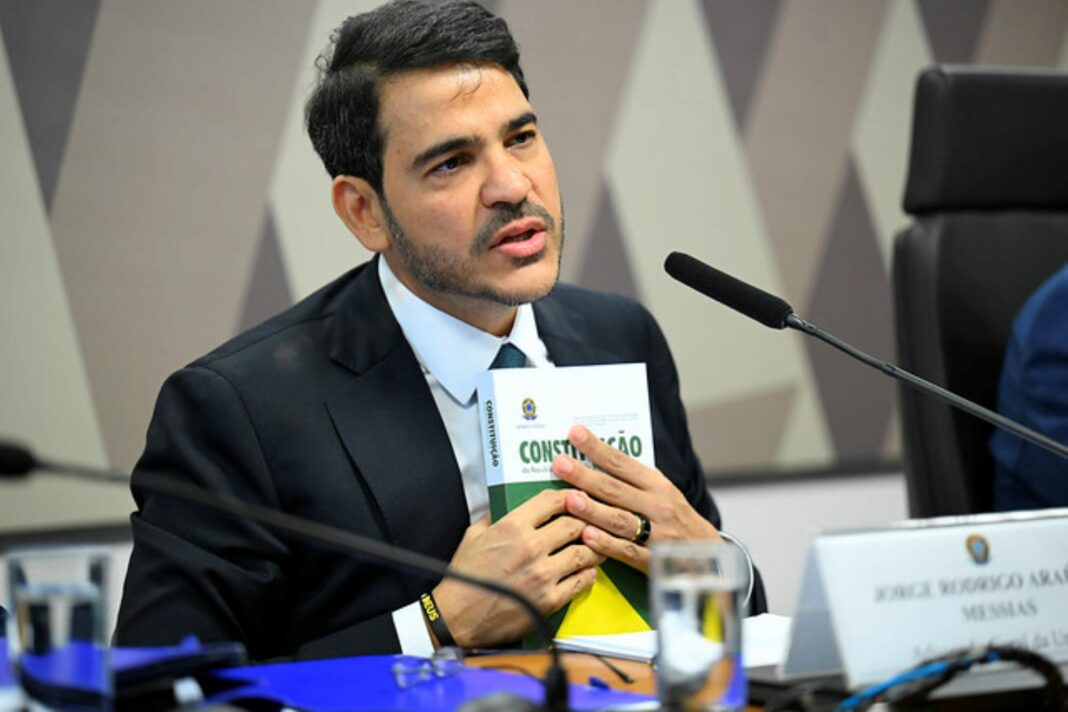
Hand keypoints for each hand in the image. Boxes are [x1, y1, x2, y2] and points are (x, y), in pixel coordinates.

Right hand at [431, 489, 603, 647]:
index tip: (574, 497)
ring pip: (585, 552)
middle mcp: (531, 548)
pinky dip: (588, 573)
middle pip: (574, 524)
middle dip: (585, 520)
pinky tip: (586, 570)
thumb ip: (494, 515)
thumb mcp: (474, 535)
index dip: (568, 496)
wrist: (457, 618)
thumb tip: (507, 504)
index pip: (551, 501)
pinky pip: (582, 581)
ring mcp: (543, 575)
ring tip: (593, 545)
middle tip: (590, 521)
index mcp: (512, 527)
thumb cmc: (464, 578)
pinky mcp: (549, 600)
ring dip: (592, 547)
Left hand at [551, 424, 718, 572]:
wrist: (707, 555)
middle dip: (585, 475)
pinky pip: (628, 551)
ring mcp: (658, 534)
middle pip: (616, 489)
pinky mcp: (654, 561)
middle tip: (560, 464)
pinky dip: (608, 544)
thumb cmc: (675, 518)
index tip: (575, 433)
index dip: (597, 448)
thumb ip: (633, 480)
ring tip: (570, 499)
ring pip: (620, 519)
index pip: (622, 463)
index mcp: (658, 485)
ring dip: (594, 509)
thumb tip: (596, 460)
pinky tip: (588, 536)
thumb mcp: (662, 492)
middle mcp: (658, 506)